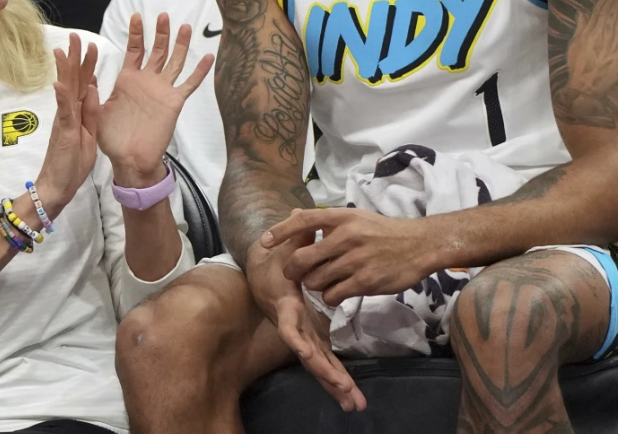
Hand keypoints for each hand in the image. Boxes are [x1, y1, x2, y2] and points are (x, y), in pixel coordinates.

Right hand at [35, 34, 100, 218]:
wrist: (57, 186)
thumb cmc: (72, 163)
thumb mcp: (88, 134)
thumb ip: (91, 112)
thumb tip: (94, 88)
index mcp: (76, 112)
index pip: (82, 83)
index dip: (86, 65)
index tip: (90, 45)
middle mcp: (68, 112)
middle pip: (72, 80)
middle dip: (75, 57)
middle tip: (75, 36)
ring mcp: (64, 120)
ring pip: (66, 90)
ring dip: (65, 70)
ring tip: (64, 49)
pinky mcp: (63, 132)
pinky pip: (63, 113)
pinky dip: (62, 98)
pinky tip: (60, 84)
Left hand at [98, 13, 212, 186]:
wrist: (129, 159)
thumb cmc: (112, 138)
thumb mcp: (98, 110)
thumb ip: (94, 92)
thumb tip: (87, 75)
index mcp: (128, 80)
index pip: (134, 50)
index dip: (136, 33)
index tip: (136, 16)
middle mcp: (147, 82)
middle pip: (157, 50)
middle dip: (160, 33)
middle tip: (164, 14)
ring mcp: (162, 91)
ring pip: (174, 62)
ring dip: (180, 45)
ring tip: (185, 27)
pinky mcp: (173, 102)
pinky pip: (189, 85)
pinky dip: (200, 72)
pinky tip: (208, 57)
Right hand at [248, 241, 366, 411]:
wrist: (262, 269)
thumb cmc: (274, 255)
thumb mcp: (284, 244)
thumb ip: (295, 233)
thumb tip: (299, 213)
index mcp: (285, 305)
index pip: (289, 327)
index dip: (297, 340)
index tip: (305, 354)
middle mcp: (291, 325)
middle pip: (308, 355)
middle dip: (327, 375)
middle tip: (347, 393)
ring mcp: (299, 334)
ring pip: (317, 364)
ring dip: (335, 384)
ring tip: (355, 403)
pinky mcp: (309, 337)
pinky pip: (322, 360)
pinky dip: (335, 377)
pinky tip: (350, 395)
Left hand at [262, 208, 438, 306]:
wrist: (419, 245)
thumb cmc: (384, 231)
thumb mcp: (355, 217)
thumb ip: (326, 221)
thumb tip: (292, 215)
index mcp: (342, 218)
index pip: (303, 221)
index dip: (280, 231)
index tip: (264, 242)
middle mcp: (345, 237)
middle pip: (302, 259)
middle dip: (293, 271)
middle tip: (295, 275)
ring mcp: (355, 260)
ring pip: (315, 281)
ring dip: (314, 285)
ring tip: (324, 282)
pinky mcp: (364, 282)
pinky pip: (333, 296)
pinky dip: (330, 297)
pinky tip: (338, 292)